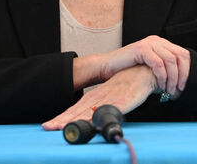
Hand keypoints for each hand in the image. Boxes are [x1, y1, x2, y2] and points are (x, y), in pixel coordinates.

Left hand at [43, 65, 160, 130]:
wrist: (147, 69)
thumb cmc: (130, 83)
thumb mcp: (112, 93)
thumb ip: (101, 105)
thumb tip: (90, 118)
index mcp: (97, 94)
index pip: (77, 107)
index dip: (63, 116)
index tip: (49, 124)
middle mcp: (102, 95)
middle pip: (80, 109)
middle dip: (64, 119)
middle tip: (50, 126)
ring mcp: (113, 96)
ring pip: (92, 109)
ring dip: (78, 118)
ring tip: (64, 126)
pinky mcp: (126, 98)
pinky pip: (113, 108)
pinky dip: (102, 114)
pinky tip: (94, 120)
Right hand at [99, 35, 190, 95]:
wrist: (107, 66)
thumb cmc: (127, 69)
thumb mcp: (149, 67)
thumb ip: (163, 68)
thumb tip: (179, 80)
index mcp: (162, 43)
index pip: (182, 54)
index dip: (186, 70)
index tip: (185, 84)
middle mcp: (157, 41)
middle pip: (180, 56)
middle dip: (182, 74)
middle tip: (179, 88)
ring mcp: (150, 43)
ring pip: (171, 60)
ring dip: (172, 78)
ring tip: (169, 89)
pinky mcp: (142, 49)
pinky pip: (158, 63)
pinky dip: (162, 76)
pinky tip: (160, 85)